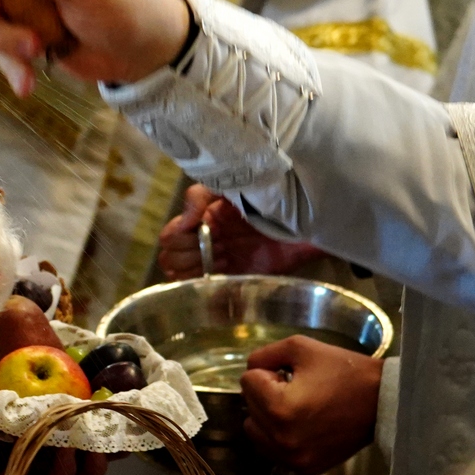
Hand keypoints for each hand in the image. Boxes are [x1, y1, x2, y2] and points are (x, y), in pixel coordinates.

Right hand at [159, 184, 327, 279]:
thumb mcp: (229, 186)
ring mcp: (221, 261)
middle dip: (187, 254)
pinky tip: (223, 272)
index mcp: (202, 219)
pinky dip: (206, 285)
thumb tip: (182, 223)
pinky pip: (209, 289)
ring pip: (185, 275)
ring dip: (196, 269)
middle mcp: (206, 241)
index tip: (199, 232)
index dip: (178, 238)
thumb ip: (199, 197)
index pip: (169, 236)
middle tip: (214, 246)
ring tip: (221, 258)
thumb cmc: (267, 198)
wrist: (304, 220)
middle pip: (172, 258)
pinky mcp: (237, 278)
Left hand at [240, 336, 381, 474]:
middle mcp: (281, 440)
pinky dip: (279, 437)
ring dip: (267, 417)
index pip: (247, 380)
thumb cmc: (344, 371)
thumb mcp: (301, 347)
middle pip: (248, 407)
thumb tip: (248, 371)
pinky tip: (302, 425)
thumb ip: (264, 355)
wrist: (384, 403)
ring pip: (255, 431)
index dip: (270, 371)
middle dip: (267, 393)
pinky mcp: (304, 469)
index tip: (294, 374)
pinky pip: (272, 451)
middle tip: (298, 389)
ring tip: (297, 407)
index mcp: (279, 408)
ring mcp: (292, 459)